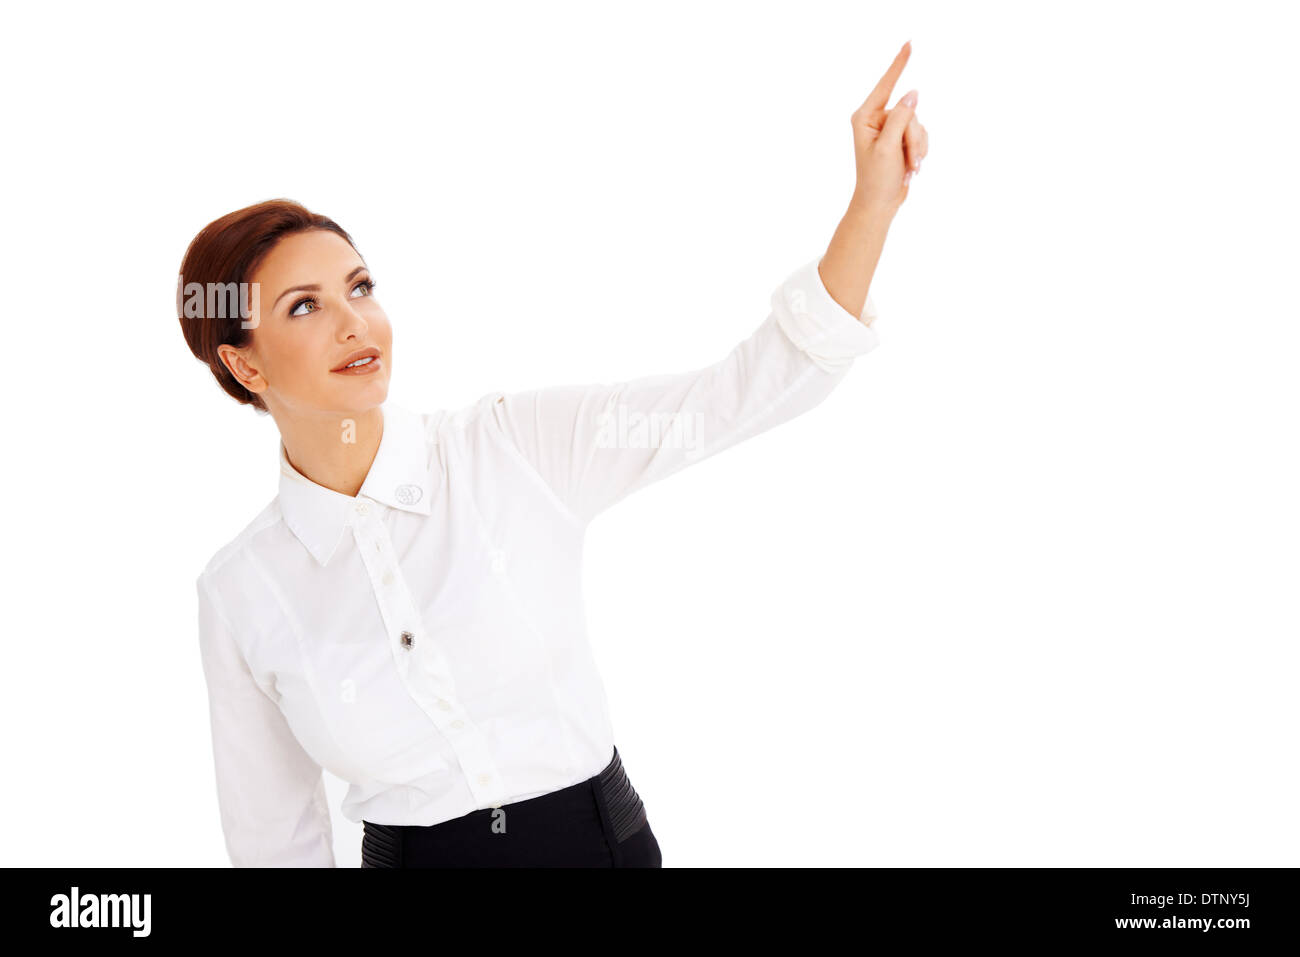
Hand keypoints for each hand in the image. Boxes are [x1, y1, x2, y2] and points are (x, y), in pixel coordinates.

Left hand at [849, 40, 928, 216]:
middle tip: (909, 162)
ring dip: (918, 148)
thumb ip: (900, 118)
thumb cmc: (876, 179)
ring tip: (908, 168)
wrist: (879, 205)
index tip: (910, 44)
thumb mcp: (888, 147)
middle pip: (909, 111)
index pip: (886, 85)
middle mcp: (877, 119)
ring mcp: (890, 129)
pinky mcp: (901, 139)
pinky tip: (910, 168)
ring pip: (919, 124)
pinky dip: (920, 151)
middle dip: (914, 138)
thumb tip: (913, 93)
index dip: (899, 64)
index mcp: (865, 117)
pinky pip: (922, 135)